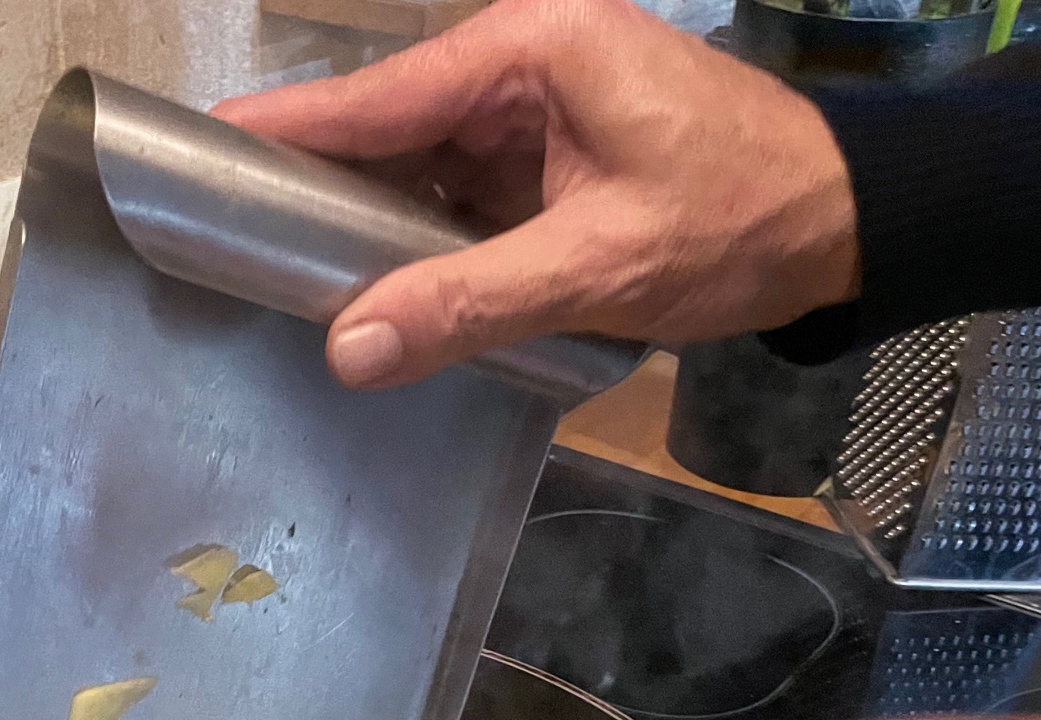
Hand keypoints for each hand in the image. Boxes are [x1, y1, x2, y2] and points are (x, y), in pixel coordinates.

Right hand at [211, 0, 858, 387]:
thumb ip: (468, 302)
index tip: (194, 159)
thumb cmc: (739, 223)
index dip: (281, 132)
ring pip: (416, 166)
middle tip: (233, 253)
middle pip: (383, 127)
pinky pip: (458, 193)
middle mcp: (518, 60)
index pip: (373, 95)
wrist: (846, 223)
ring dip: (369, 227)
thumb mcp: (599, 266)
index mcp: (526, 49)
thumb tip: (347, 349)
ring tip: (289, 285)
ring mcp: (533, 106)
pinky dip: (422, 240)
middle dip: (317, 191)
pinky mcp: (549, 152)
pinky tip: (379, 290)